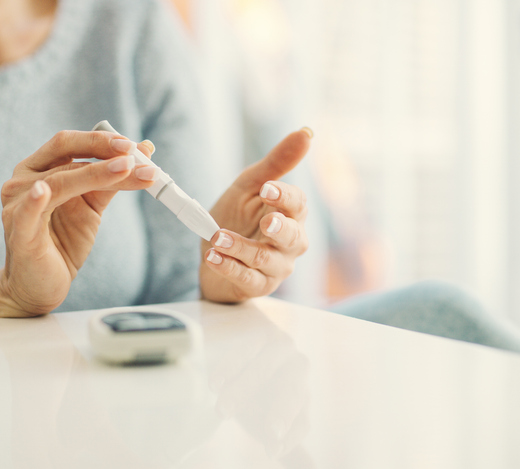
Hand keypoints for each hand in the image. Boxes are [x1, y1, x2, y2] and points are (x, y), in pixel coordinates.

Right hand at [0, 130, 155, 316]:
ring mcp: (17, 205)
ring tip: (126, 169)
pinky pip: (27, 213)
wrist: (40, 286)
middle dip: (101, 151)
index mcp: (38, 169)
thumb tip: (145, 152)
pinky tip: (43, 191)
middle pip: (65, 155)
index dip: (100, 140)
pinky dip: (35, 200)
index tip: (132, 145)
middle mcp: (23, 181)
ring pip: (59, 182)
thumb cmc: (62, 242)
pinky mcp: (19, 232)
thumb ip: (113, 181)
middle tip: (132, 154)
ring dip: (95, 174)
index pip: (68, 143)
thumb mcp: (91, 207)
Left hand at [200, 128, 311, 302]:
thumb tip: (306, 132)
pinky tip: (213, 257)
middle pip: (294, 237)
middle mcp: (290, 243)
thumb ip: (276, 163)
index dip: (284, 197)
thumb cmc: (238, 217)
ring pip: (266, 259)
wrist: (214, 253)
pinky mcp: (256, 285)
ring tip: (218, 237)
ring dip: (242, 248)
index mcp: (291, 215)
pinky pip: (246, 278)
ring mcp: (275, 267)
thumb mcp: (251, 186)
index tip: (267, 188)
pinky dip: (228, 267)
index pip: (298, 205)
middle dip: (280, 229)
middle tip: (266, 221)